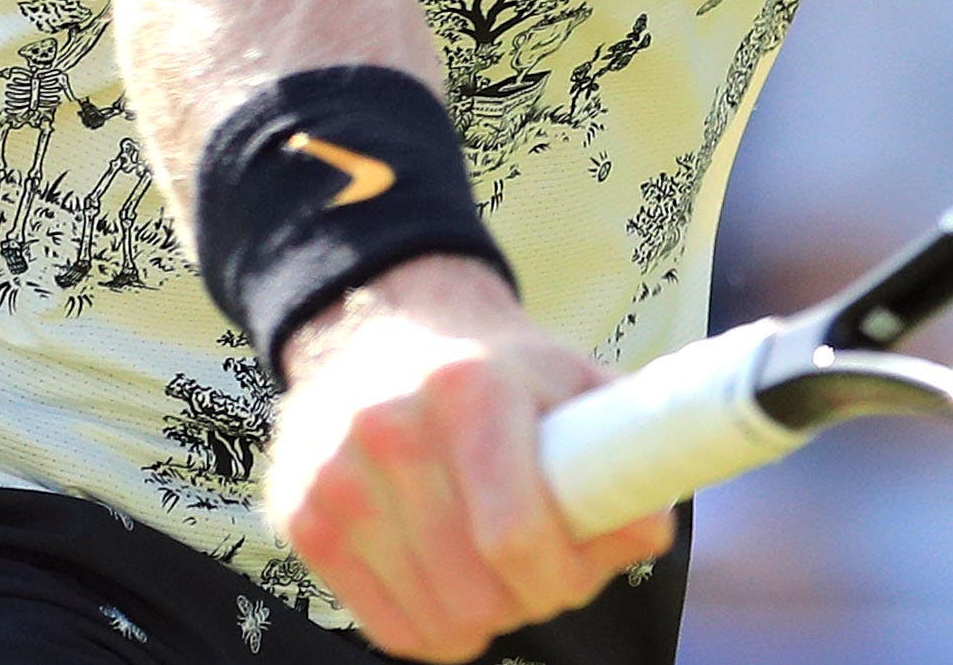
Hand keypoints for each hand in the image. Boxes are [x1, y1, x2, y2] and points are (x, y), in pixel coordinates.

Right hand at [263, 256, 673, 660]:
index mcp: (468, 388)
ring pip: (435, 622)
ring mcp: (334, 478)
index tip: (581, 570)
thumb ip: (620, 453)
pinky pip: (388, 628)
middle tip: (543, 572)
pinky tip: (449, 583)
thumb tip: (650, 531)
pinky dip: (432, 626)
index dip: (564, 576)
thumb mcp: (567, 382)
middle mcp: (389, 430)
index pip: (514, 535)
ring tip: (496, 570)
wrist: (378, 323)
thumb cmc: (492, 366)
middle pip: (476, 593)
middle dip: (529, 599)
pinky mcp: (302, 517)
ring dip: (483, 617)